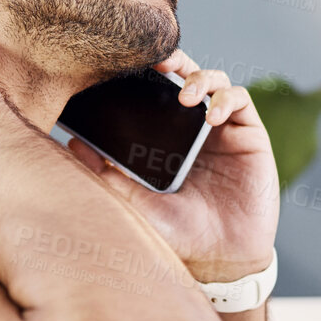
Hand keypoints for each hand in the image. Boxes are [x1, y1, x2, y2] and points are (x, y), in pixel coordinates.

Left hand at [66, 50, 278, 283]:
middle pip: (186, 76)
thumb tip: (71, 144)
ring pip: (215, 81)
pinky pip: (239, 101)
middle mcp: (194, 129)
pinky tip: (211, 116)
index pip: (156, 94)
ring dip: (200, 78)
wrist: (221, 260)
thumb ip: (107, 174)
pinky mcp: (250, 136)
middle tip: (159, 60)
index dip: (146, 74)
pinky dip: (225, 99)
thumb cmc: (179, 235)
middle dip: (174, 60)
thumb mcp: (136, 202)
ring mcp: (224, 131)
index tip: (126, 65)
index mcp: (167, 139)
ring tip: (186, 96)